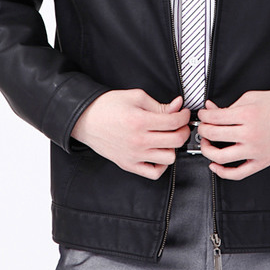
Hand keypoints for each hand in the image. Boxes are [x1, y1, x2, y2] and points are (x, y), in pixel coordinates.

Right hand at [71, 89, 190, 168]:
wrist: (85, 120)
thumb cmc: (106, 107)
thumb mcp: (135, 97)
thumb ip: (159, 104)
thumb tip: (178, 106)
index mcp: (140, 121)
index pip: (174, 122)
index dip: (184, 115)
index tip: (183, 112)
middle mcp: (138, 140)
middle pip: (176, 140)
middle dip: (183, 129)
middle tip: (179, 124)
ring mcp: (134, 155)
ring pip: (169, 157)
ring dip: (172, 147)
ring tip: (167, 138)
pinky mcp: (129, 164)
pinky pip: (154, 172)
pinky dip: (161, 165)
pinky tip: (158, 153)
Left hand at [197, 87, 269, 179]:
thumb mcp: (252, 98)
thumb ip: (230, 106)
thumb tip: (211, 110)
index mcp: (247, 115)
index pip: (214, 118)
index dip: (204, 115)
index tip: (203, 115)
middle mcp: (250, 134)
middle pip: (214, 135)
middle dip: (203, 129)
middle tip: (203, 126)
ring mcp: (255, 150)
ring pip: (221, 157)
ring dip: (207, 150)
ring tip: (207, 144)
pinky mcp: (262, 161)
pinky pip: (238, 173)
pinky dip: (223, 173)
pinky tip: (215, 166)